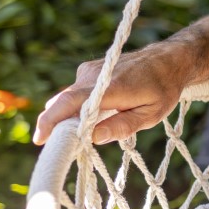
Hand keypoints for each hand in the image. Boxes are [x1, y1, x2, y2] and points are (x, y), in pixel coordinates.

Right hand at [33, 44, 189, 145]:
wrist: (168, 60)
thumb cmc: (163, 89)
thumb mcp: (151, 115)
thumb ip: (123, 126)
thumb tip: (93, 137)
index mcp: (110, 87)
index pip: (71, 102)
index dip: (52, 120)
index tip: (40, 139)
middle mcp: (93, 76)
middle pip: (63, 102)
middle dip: (56, 126)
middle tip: (60, 148)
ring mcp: (88, 71)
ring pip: (68, 99)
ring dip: (67, 118)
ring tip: (78, 136)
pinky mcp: (87, 71)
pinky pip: (75, 93)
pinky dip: (75, 108)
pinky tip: (89, 119)